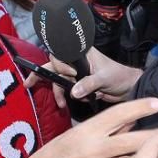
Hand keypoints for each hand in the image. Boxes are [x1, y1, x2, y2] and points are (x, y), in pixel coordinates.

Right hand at [24, 46, 142, 108]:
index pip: (61, 54)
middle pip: (53, 65)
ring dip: (58, 92)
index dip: (59, 65)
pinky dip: (67, 96)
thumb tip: (74, 92)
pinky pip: (66, 89)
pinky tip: (75, 102)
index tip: (61, 73)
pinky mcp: (78, 83)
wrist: (128, 88)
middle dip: (42, 75)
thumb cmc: (119, 76)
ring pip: (58, 79)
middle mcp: (76, 61)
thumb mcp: (104, 78)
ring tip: (61, 104)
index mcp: (82, 53)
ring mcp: (77, 72)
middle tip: (29, 84)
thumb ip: (89, 83)